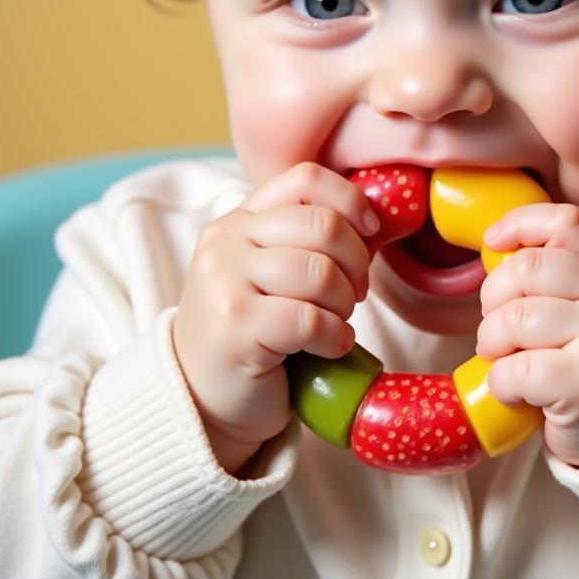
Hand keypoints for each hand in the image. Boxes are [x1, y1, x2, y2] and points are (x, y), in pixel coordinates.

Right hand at [172, 162, 377, 473]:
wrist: (201, 400)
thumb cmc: (254, 335)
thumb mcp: (273, 274)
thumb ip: (310, 242)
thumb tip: (377, 223)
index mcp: (241, 220)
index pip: (306, 178)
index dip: (351, 200)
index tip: (370, 232)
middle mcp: (227, 241)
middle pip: (323, 224)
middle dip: (356, 262)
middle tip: (353, 294)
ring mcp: (225, 281)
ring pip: (320, 272)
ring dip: (344, 304)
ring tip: (334, 323)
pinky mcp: (234, 326)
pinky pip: (310, 319)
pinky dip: (334, 336)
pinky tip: (328, 348)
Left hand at [476, 204, 578, 470]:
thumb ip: (566, 275)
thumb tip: (498, 252)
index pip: (567, 222)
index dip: (521, 224)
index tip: (493, 243)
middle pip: (528, 268)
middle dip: (493, 297)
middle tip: (497, 327)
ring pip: (515, 317)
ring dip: (491, 342)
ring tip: (502, 360)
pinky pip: (515, 369)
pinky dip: (500, 382)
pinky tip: (514, 392)